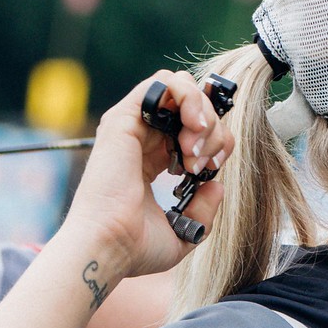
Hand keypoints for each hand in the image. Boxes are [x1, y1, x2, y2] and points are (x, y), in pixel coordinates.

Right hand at [56, 71, 234, 295]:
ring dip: (202, 112)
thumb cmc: (136, 246)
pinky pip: (163, 81)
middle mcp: (144, 140)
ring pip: (182, 89)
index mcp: (154, 161)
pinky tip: (192, 128)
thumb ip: (204, 209)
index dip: (216, 142)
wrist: (111, 245)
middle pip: (194, 108)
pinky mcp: (124, 117)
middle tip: (202, 161)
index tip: (211, 169)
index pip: (196, 131)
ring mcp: (133, 126)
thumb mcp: (184, 231)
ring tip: (196, 145)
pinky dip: (189, 97)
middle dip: (213, 130)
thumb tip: (217, 184)